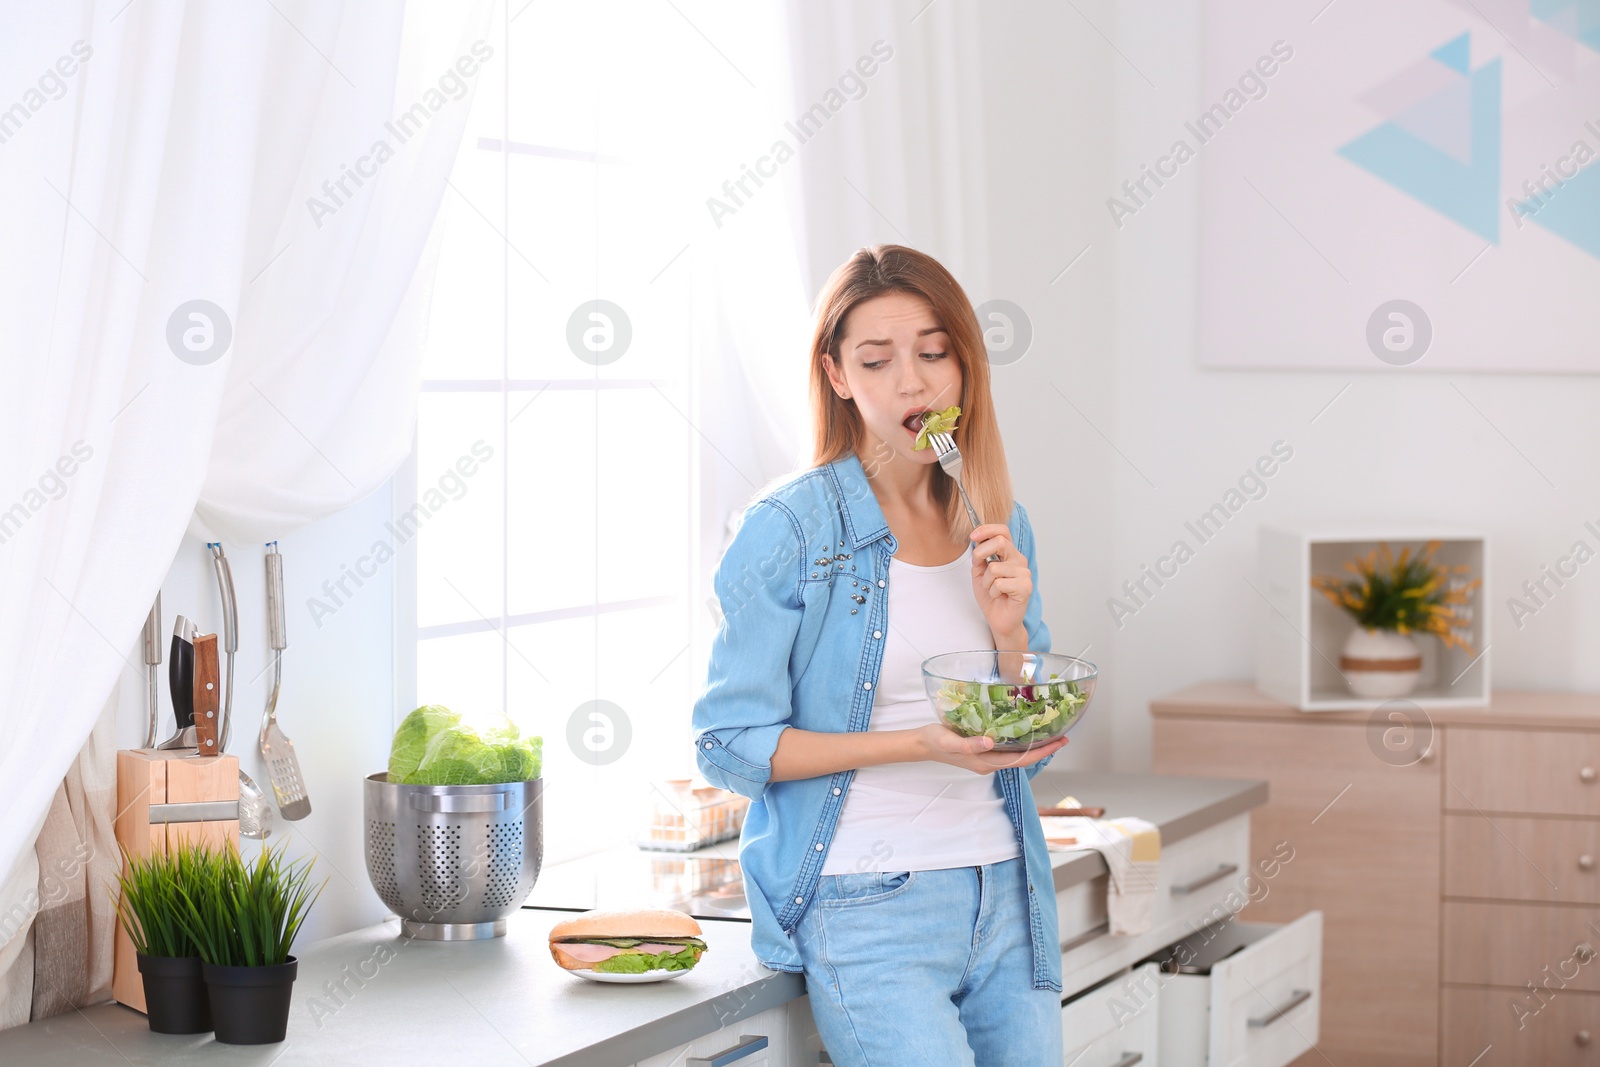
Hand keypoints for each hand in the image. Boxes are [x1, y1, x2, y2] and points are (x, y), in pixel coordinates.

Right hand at [913, 723, 1067, 774]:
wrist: (923, 744)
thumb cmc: (936, 741)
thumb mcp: (951, 740)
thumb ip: (969, 743)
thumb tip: (990, 741)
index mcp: (986, 762)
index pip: (1021, 760)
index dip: (1042, 752)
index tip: (1059, 742)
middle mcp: (990, 763)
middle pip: (1023, 759)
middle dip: (1044, 749)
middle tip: (1062, 737)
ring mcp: (987, 758)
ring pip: (1017, 755)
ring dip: (1034, 746)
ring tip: (1049, 734)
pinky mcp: (983, 751)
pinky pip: (1008, 750)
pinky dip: (1021, 742)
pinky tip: (1025, 732)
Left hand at [969, 523, 1029, 639]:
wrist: (999, 619)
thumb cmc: (991, 596)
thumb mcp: (979, 572)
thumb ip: (979, 556)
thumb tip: (977, 539)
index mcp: (1009, 554)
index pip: (1002, 531)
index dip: (987, 529)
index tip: (973, 536)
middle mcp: (1019, 560)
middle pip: (1000, 542)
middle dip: (981, 553)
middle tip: (978, 566)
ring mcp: (1024, 573)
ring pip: (995, 568)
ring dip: (986, 581)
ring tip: (992, 589)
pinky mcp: (1025, 587)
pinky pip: (1000, 583)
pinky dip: (993, 591)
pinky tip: (999, 596)